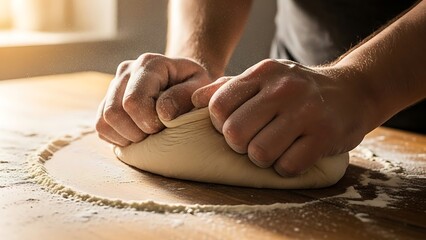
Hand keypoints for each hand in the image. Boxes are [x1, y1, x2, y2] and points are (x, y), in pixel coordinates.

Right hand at [96, 53, 211, 145]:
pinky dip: (118, 138)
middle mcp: (126, 70)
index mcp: (149, 64)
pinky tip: (138, 135)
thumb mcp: (201, 85)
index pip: (134, 101)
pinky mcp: (107, 101)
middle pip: (114, 113)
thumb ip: (185, 96)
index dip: (148, 122)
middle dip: (136, 132)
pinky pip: (101, 127)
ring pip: (103, 121)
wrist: (184, 81)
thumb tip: (163, 112)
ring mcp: (114, 85)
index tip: (165, 125)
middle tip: (157, 133)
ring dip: (126, 137)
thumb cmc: (195, 85)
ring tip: (148, 135)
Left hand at [192, 59, 368, 175]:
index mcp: (263, 73)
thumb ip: (227, 88)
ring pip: (259, 154)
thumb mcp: (264, 78)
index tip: (234, 126)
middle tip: (253, 141)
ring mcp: (306, 112)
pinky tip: (293, 154)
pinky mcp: (325, 136)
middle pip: (234, 133)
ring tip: (274, 147)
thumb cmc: (298, 90)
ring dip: (262, 158)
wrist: (353, 90)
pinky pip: (287, 166)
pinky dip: (286, 167)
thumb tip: (193, 101)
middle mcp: (283, 89)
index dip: (220, 124)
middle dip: (239, 145)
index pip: (218, 106)